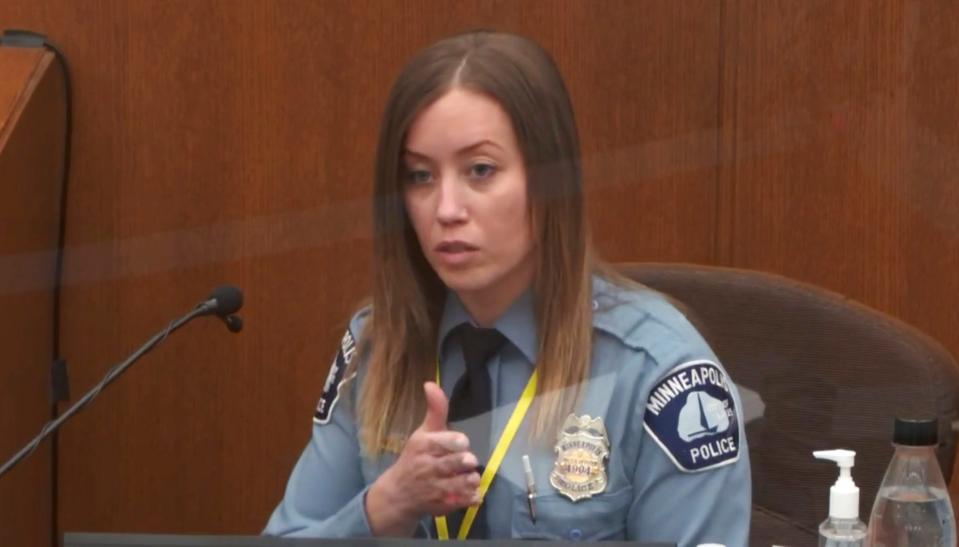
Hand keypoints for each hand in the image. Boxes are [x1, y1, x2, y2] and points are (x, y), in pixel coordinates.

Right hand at [366, 382, 480, 535]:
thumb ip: (434, 410)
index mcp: (424, 445)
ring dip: (471, 479)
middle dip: (467, 461)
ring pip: (464, 482)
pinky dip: (472, 496)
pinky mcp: (443, 505)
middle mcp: (428, 466)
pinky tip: (470, 492)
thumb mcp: (423, 432)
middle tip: (467, 462)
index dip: (460, 442)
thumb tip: (431, 383)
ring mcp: (435, 488)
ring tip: (468, 476)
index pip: (449, 441)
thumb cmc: (415, 457)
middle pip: (457, 461)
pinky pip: (465, 500)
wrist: (398, 493)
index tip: (461, 443)